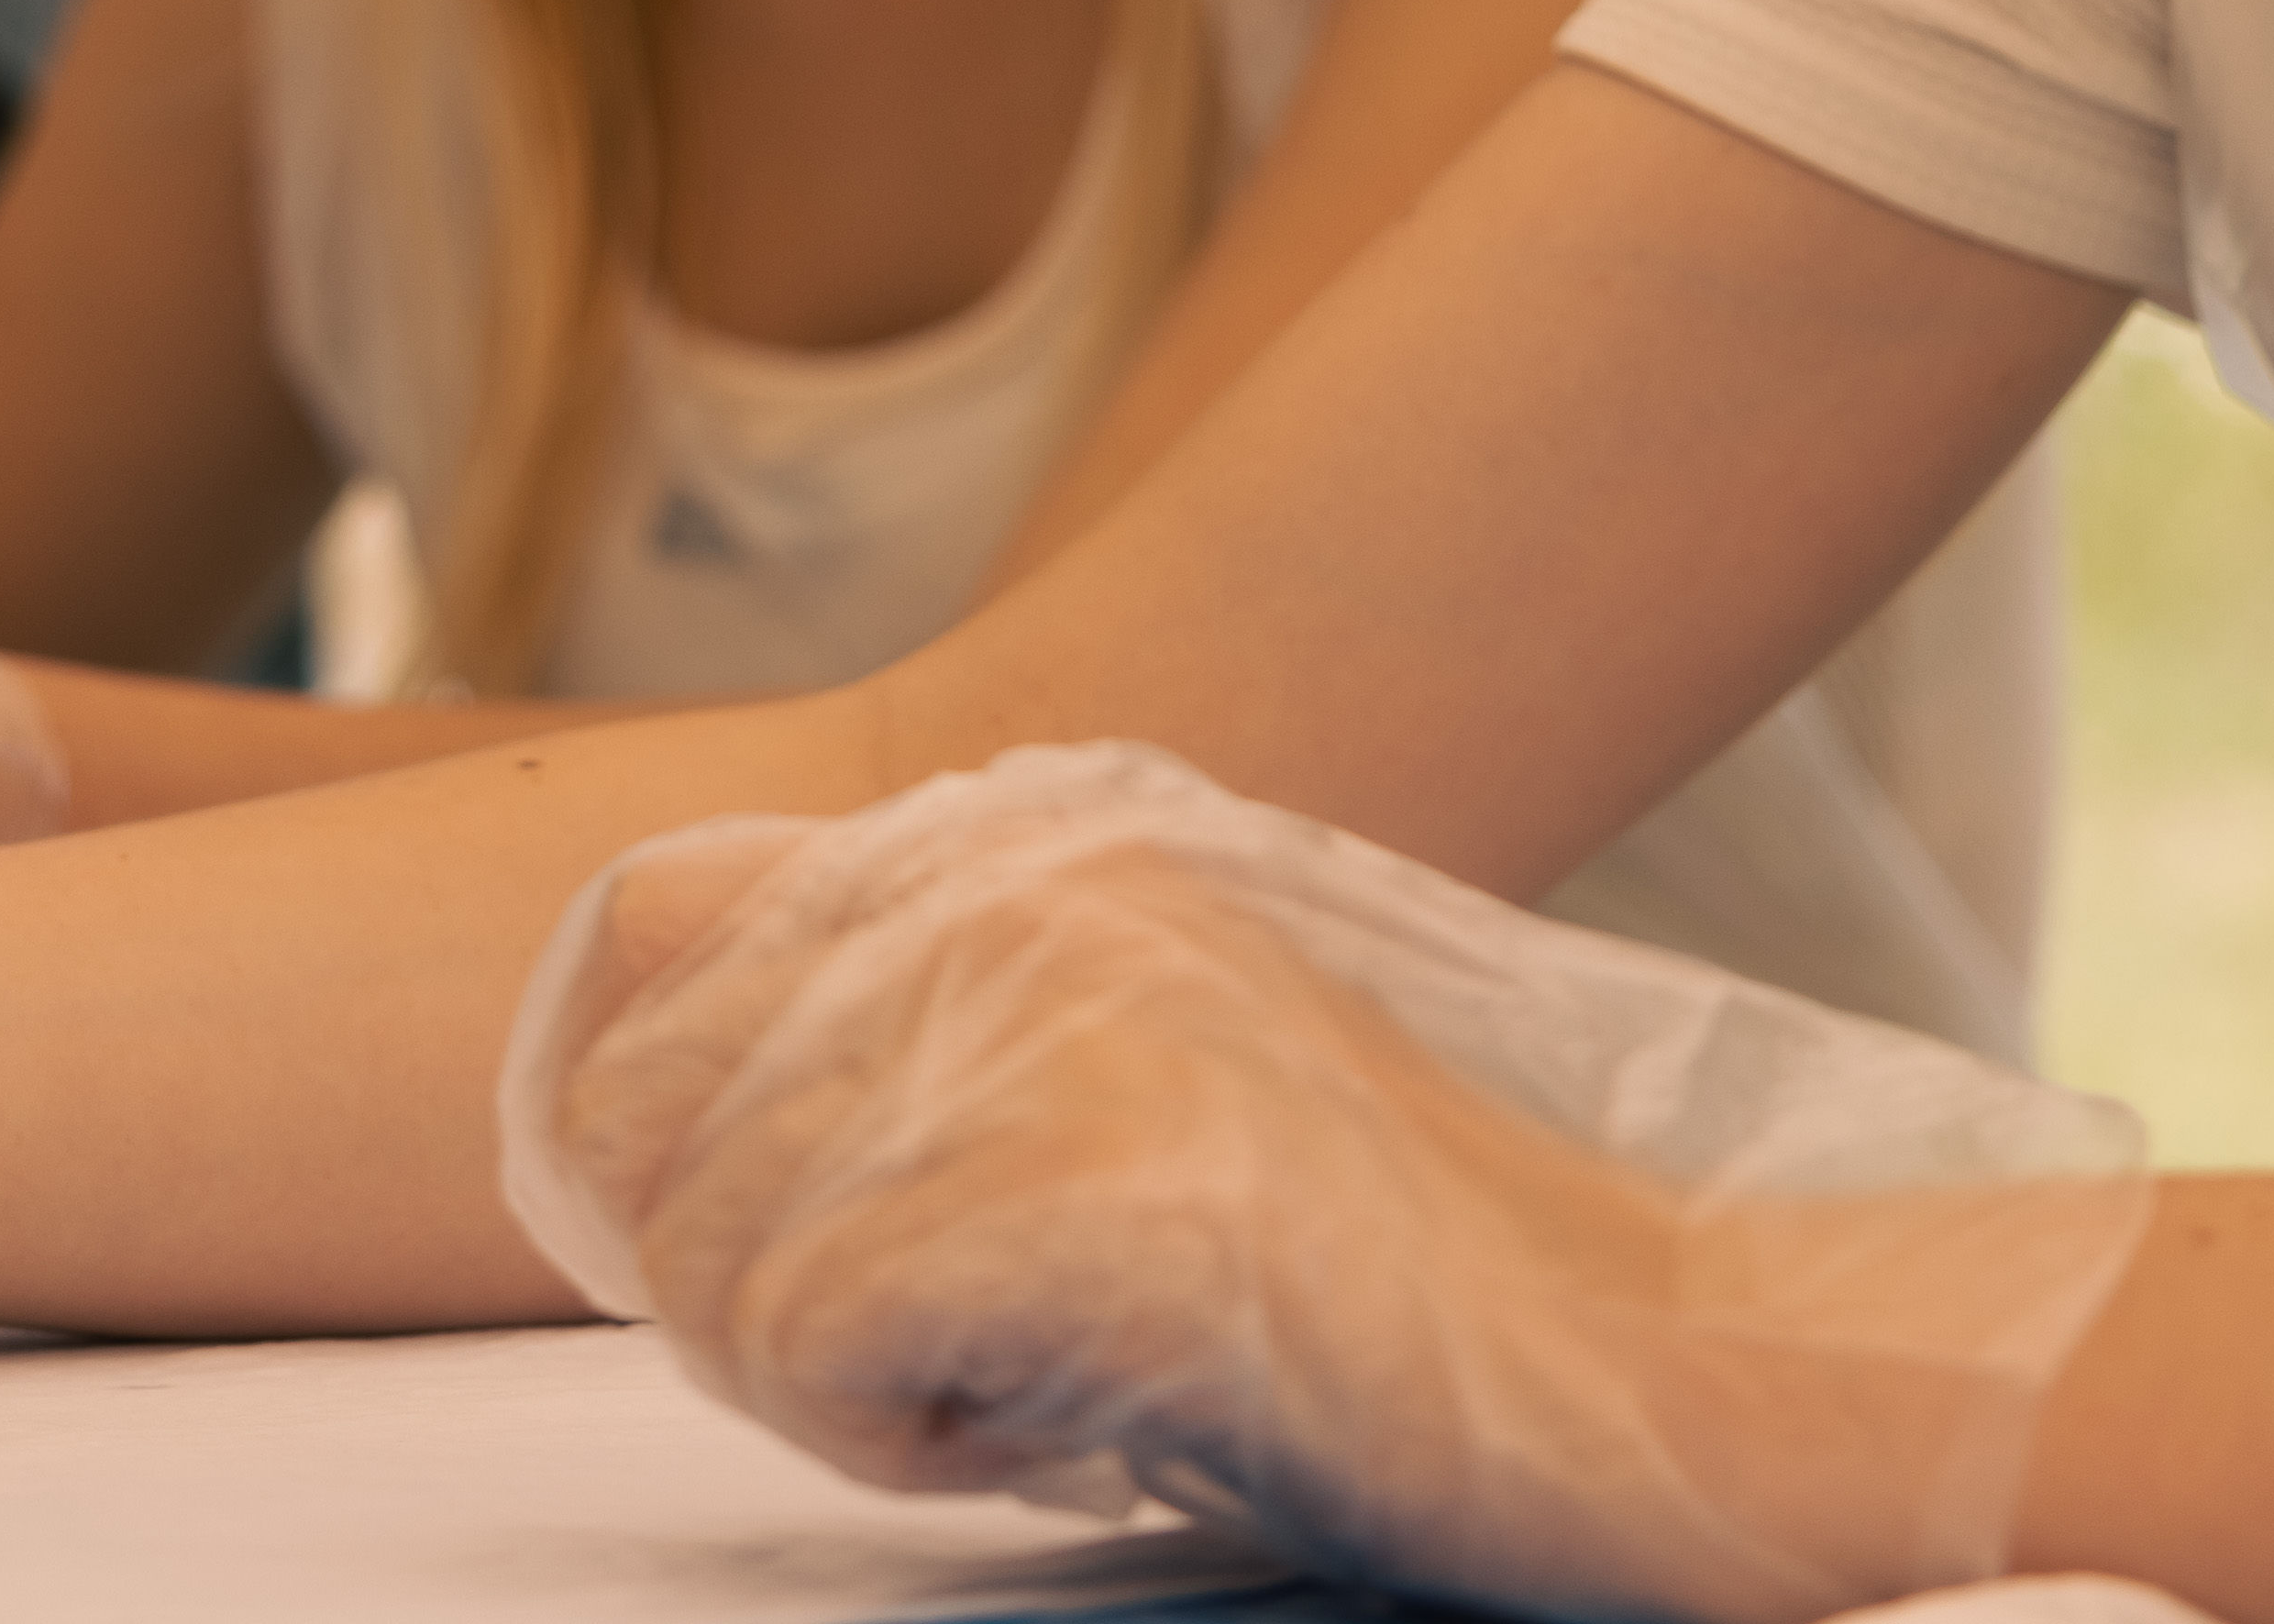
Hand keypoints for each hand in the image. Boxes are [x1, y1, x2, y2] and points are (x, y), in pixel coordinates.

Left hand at [508, 744, 2153, 1623]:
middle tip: (960, 1339)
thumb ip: (912, 1018)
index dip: (654, 1121)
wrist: (1650, 1371)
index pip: (645, 920)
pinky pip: (798, 1351)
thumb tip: (622, 1091)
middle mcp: (1017, 887)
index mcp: (1025, 836)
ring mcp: (1051, 1028)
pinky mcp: (1082, 1198)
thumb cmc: (1377, 1274)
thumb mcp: (1123, 1050)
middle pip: (638, 1118)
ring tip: (1043, 1366)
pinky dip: (901, 1436)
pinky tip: (1068, 1413)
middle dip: (749, 1282)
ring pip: (699, 1254)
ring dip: (837, 1374)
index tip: (787, 1238)